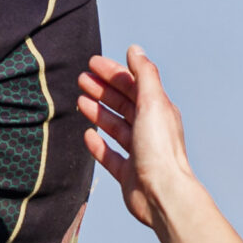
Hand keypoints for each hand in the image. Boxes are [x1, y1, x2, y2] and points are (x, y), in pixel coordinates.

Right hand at [77, 45, 194, 229]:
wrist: (161, 193)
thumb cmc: (159, 149)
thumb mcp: (152, 103)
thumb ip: (144, 75)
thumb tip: (135, 49)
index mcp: (158, 111)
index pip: (134, 85)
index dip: (113, 72)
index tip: (92, 63)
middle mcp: (150, 130)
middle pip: (124, 104)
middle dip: (103, 90)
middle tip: (81, 79)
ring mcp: (139, 152)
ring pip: (116, 127)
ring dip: (99, 112)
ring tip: (80, 101)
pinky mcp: (128, 173)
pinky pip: (110, 155)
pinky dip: (99, 144)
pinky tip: (87, 136)